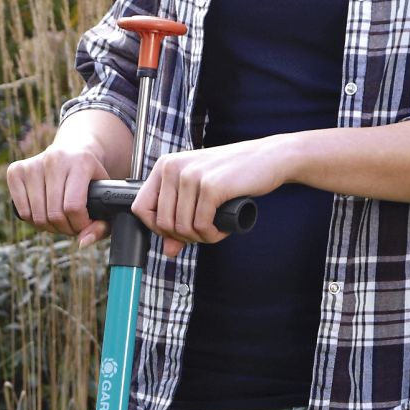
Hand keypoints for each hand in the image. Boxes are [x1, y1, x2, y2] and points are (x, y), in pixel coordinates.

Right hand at [3, 115, 133, 238]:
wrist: (73, 151)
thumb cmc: (90, 180)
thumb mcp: (104, 198)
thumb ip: (101, 225)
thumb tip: (82, 243)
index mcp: (81, 162)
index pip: (73, 207)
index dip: (79, 225)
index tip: (84, 225)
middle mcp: (55, 159)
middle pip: (54, 213)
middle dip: (65, 228)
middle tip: (72, 224)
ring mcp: (33, 164)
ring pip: (37, 216)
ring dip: (49, 226)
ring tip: (60, 218)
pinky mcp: (16, 170)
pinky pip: (22, 211)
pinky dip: (33, 220)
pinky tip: (44, 212)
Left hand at [132, 137, 300, 249]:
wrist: (268, 158)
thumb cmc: (233, 174)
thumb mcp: (200, 193)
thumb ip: (180, 218)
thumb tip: (168, 251)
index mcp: (165, 166)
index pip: (140, 208)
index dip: (157, 228)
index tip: (177, 231)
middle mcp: (173, 168)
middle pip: (162, 223)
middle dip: (183, 237)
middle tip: (204, 232)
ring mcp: (191, 176)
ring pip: (181, 228)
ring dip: (200, 238)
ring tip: (215, 229)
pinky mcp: (211, 187)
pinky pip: (201, 226)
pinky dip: (212, 235)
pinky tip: (222, 228)